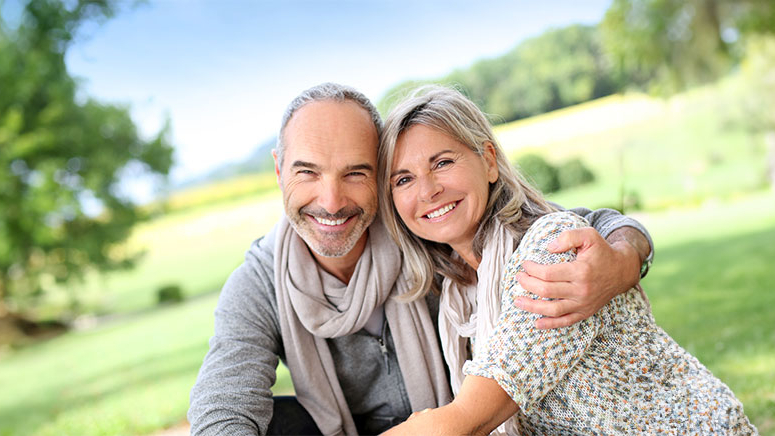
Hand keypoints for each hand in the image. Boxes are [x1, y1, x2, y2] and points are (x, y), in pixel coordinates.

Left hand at [514, 227, 641, 328]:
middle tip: (519, 277)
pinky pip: (566, 322)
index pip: (548, 274)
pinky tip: (537, 323)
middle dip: (527, 284)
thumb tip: (549, 248)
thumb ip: (568, 237)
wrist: (622, 270)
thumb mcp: (588, 236)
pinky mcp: (585, 312)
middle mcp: (581, 290)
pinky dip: (550, 324)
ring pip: (553, 310)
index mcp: (580, 271)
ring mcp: (583, 304)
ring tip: (518, 301)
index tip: (525, 264)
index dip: (532, 269)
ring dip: (532, 306)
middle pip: (546, 291)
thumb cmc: (601, 251)